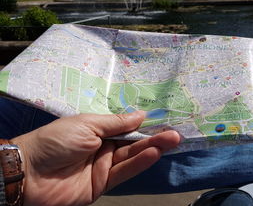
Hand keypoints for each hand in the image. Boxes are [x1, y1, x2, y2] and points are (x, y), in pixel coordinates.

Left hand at [12, 111, 179, 205]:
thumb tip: (141, 115)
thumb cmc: (57, 140)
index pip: (126, 128)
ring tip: (172, 140)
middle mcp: (103, 147)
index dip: (144, 126)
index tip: (164, 121)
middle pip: (133, 143)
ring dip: (152, 149)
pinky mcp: (102, 184)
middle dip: (154, 138)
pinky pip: (124, 172)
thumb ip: (116, 123)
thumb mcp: (88, 124)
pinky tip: (154, 154)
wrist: (30, 172)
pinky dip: (139, 163)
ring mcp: (103, 166)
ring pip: (132, 157)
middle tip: (175, 134)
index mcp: (98, 130)